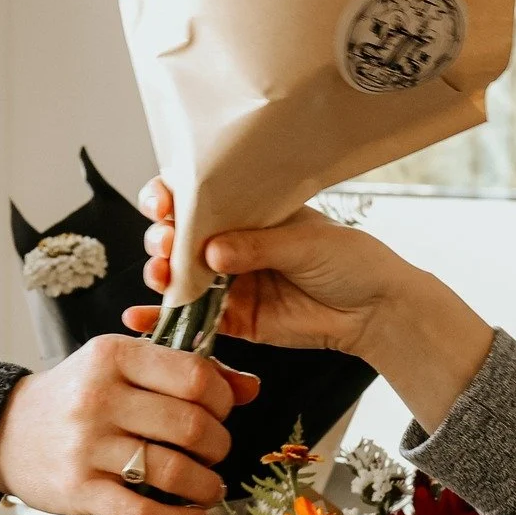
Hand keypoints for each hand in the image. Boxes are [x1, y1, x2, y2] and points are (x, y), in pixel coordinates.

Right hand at [0, 334, 259, 514]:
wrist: (5, 432)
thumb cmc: (75, 396)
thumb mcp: (121, 369)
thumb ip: (183, 372)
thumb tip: (251, 386)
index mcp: (111, 355)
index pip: (194, 376)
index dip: (222, 399)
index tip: (219, 411)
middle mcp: (97, 397)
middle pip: (191, 427)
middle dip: (219, 446)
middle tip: (213, 452)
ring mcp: (87, 446)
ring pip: (175, 473)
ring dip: (207, 486)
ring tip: (207, 487)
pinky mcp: (80, 490)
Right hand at [125, 178, 397, 354]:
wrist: (377, 310)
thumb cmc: (350, 261)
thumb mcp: (304, 240)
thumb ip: (256, 246)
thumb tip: (211, 252)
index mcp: (245, 213)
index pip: (197, 198)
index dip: (170, 196)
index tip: (163, 202)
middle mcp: (229, 244)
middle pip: (177, 236)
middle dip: (162, 236)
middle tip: (167, 242)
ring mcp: (227, 282)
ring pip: (177, 274)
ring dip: (160, 271)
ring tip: (161, 273)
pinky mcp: (231, 318)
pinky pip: (189, 317)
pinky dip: (161, 318)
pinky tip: (138, 318)